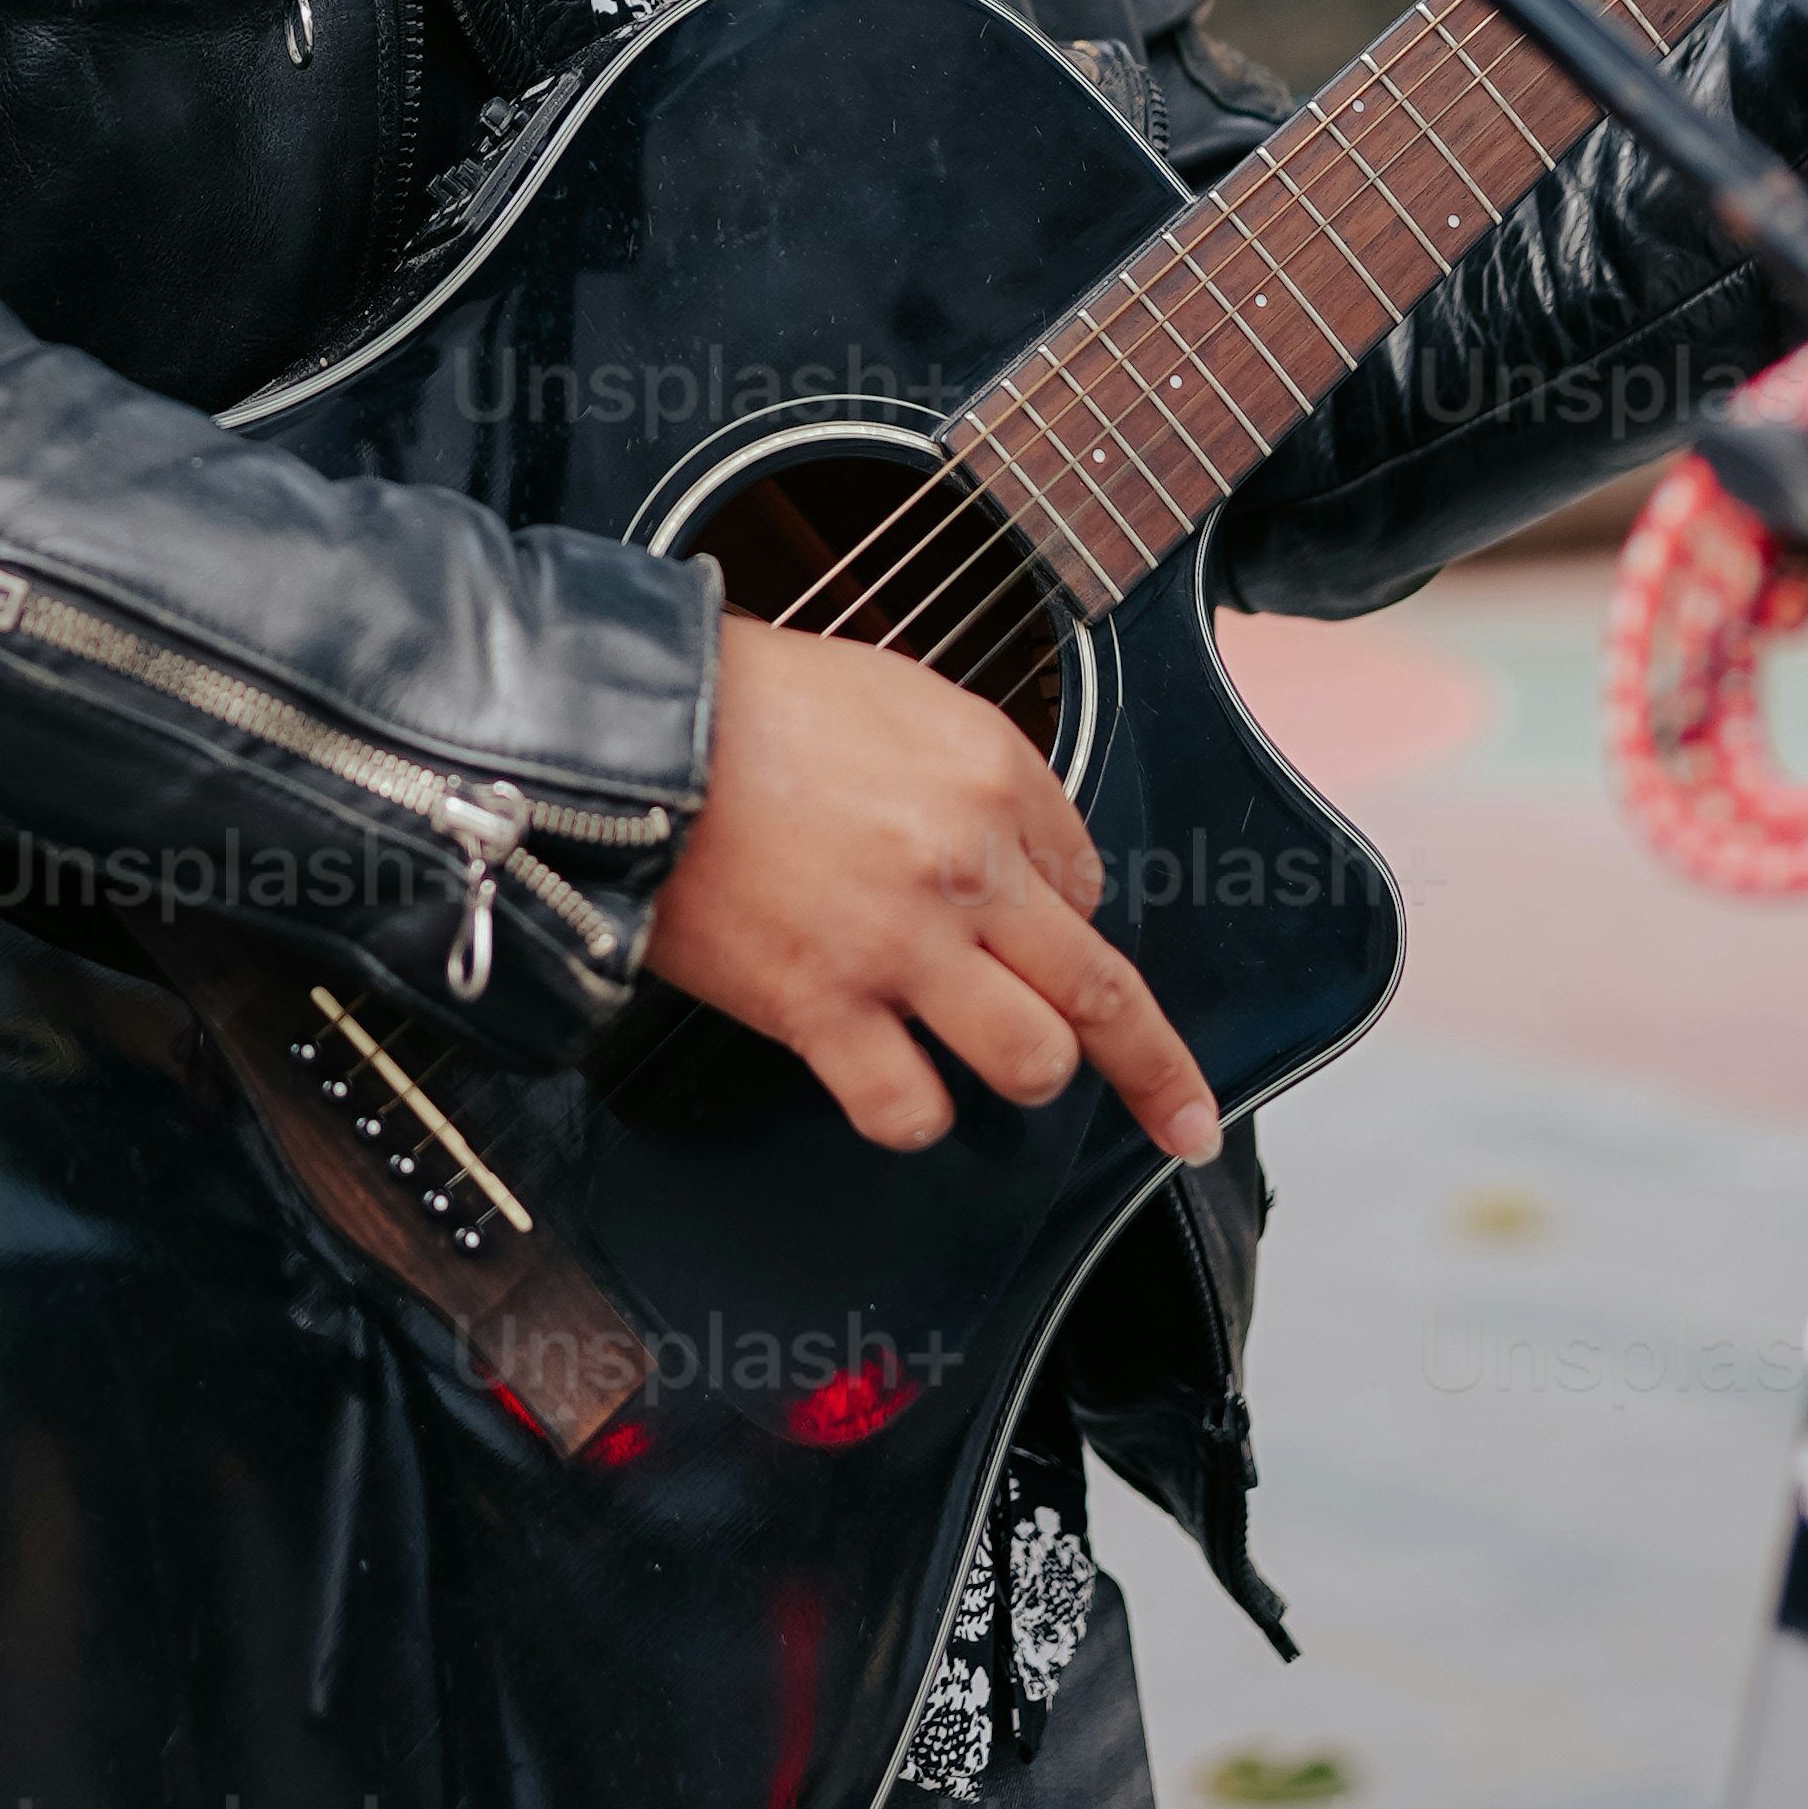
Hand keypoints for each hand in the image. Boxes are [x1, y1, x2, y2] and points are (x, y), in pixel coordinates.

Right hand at [644, 608, 1223, 1163]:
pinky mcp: (819, 1009)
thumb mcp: (900, 693)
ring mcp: (896, 946)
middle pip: (1101, 993)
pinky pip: (908, 1109)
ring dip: (1023, 1073)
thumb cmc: (750, 703)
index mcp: (991, 773)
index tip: (1042, 930)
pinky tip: (898, 1090)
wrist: (629, 732)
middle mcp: (964, 864)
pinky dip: (912, 1114)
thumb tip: (1028, 864)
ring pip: (1031, 1062)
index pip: (1088, 880)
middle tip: (1178, 1114)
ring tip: (989, 1061)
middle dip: (1153, 1069)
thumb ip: (981, 778)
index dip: (1064, 913)